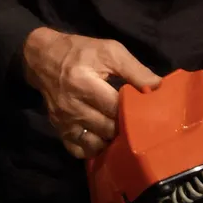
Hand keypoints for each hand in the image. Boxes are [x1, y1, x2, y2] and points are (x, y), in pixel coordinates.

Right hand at [21, 27, 161, 159]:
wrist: (43, 59)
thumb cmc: (81, 52)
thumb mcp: (109, 51)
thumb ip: (135, 69)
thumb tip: (158, 86)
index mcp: (84, 84)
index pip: (115, 107)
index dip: (134, 110)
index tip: (149, 110)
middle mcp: (72, 107)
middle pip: (107, 128)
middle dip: (126, 127)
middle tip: (140, 122)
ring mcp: (64, 122)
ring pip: (95, 144)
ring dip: (112, 141)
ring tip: (124, 131)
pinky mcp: (59, 130)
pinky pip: (79, 151)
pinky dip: (94, 149)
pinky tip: (105, 139)